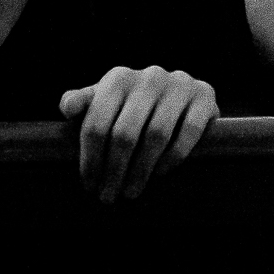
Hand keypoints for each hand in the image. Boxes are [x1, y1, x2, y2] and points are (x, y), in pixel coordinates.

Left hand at [59, 66, 217, 202]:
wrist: (182, 92)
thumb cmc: (133, 103)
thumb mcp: (106, 99)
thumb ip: (83, 102)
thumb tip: (67, 108)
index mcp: (118, 78)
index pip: (97, 123)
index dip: (90, 159)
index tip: (89, 185)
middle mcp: (149, 76)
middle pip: (124, 133)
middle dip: (114, 170)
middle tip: (109, 196)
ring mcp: (179, 84)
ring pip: (156, 135)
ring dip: (141, 170)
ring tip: (132, 191)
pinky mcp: (205, 95)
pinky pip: (188, 131)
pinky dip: (173, 156)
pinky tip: (161, 173)